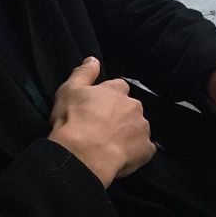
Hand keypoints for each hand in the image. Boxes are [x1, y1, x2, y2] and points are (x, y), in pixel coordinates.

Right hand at [48, 57, 155, 186]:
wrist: (84, 154)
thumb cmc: (73, 120)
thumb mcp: (69, 90)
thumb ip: (84, 73)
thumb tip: (93, 60)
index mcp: (116, 90)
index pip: (119, 87)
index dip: (109, 98)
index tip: (99, 109)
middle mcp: (134, 106)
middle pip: (131, 108)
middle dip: (122, 116)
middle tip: (105, 129)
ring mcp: (142, 128)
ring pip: (139, 128)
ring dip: (130, 133)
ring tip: (113, 145)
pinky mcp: (146, 149)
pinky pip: (146, 149)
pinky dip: (138, 152)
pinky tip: (125, 156)